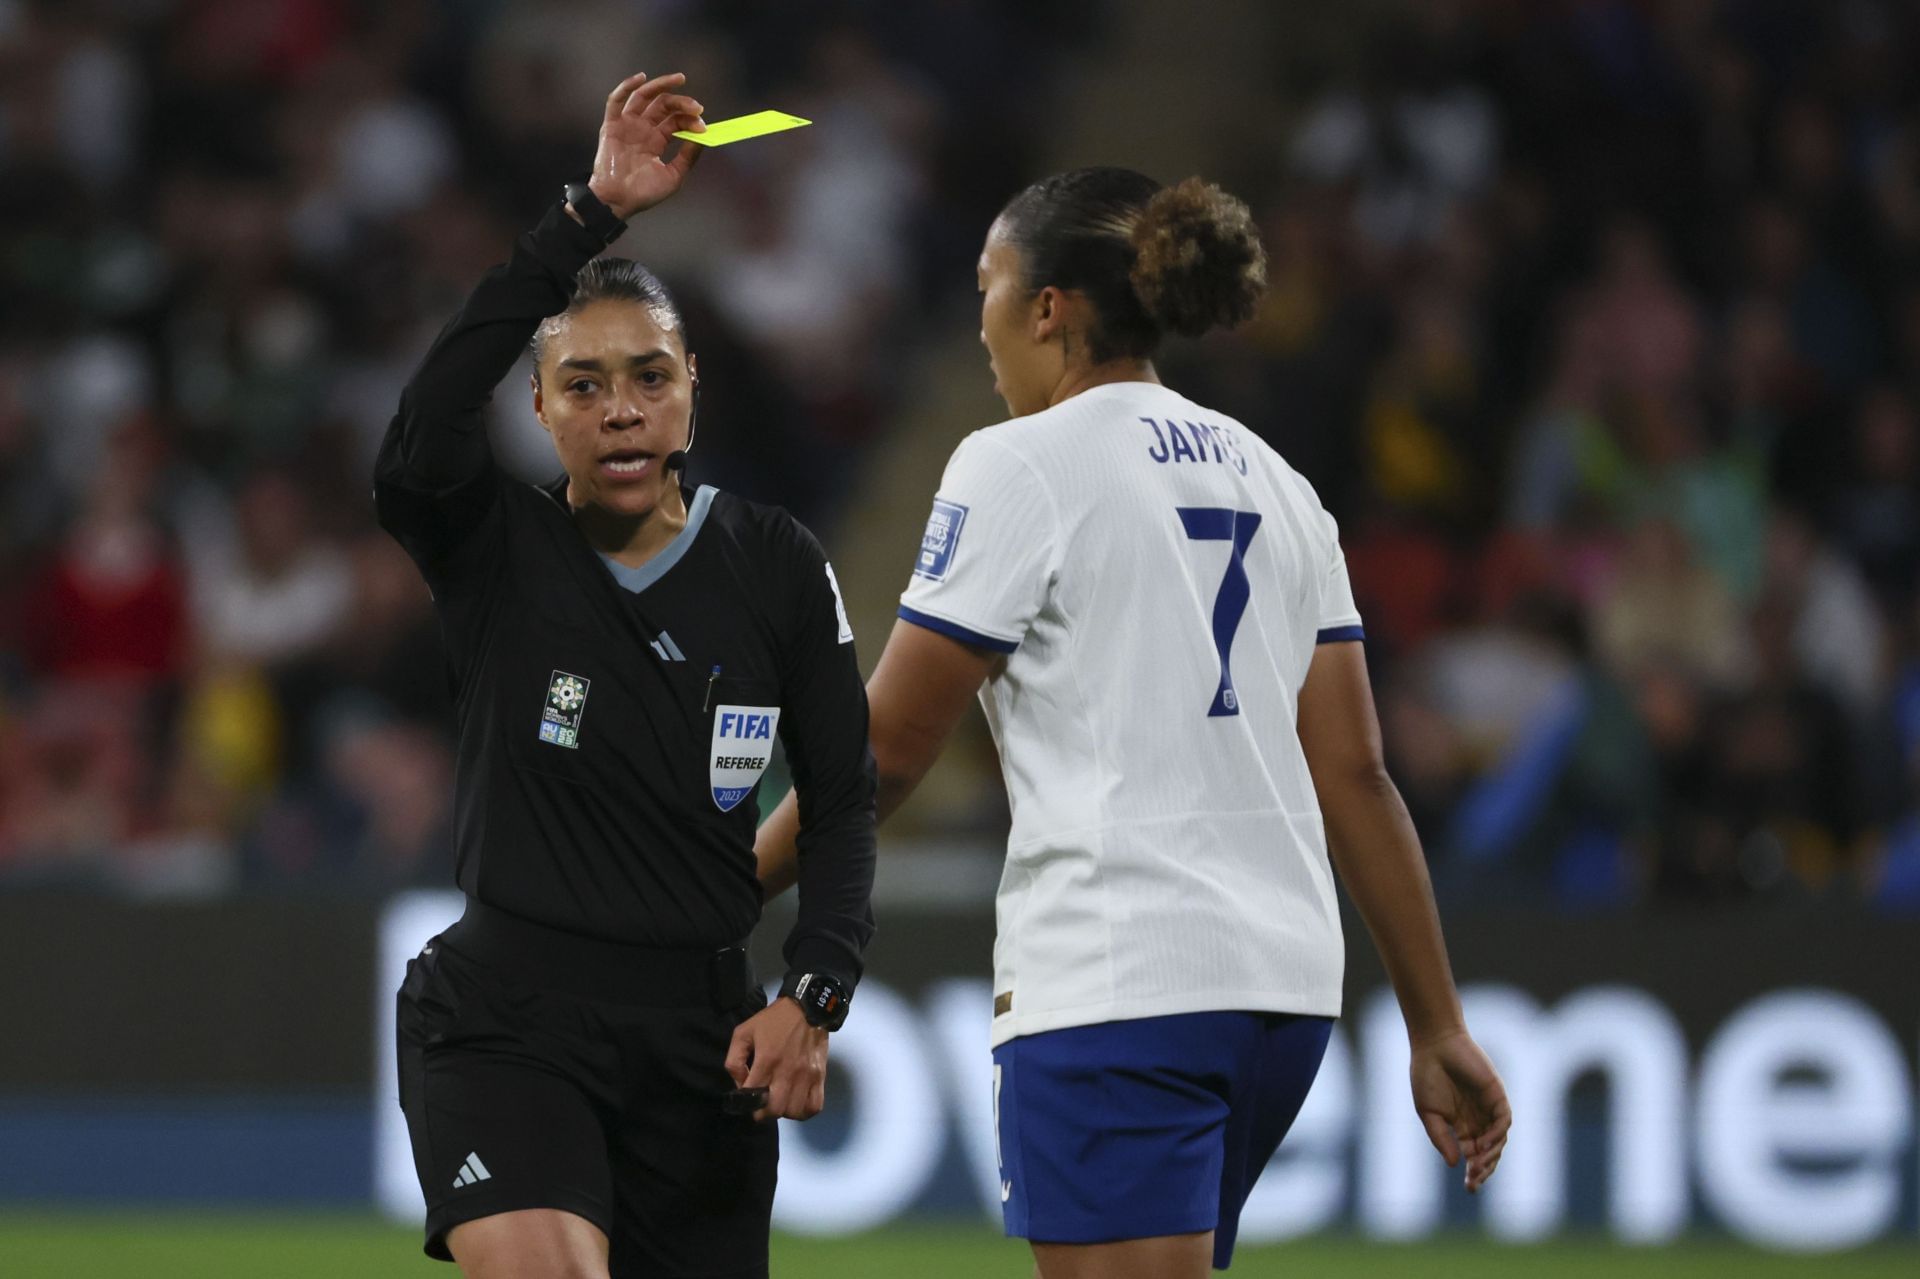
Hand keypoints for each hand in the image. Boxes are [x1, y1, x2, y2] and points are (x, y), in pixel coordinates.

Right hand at [585, 71, 705, 219]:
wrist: (618, 201)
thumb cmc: (643, 193)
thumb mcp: (673, 176)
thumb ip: (688, 157)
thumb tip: (703, 138)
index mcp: (656, 140)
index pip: (675, 121)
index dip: (690, 120)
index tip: (702, 125)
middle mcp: (642, 129)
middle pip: (663, 105)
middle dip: (681, 102)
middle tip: (696, 106)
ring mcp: (627, 125)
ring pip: (643, 97)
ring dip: (660, 85)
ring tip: (679, 79)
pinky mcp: (612, 126)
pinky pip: (616, 101)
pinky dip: (626, 87)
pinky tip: (641, 78)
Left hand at [725, 997, 827, 1122]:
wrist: (808, 1008)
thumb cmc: (774, 1020)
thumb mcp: (744, 1032)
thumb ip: (734, 1059)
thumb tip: (740, 1083)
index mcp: (767, 1060)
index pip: (753, 1096)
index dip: (746, 1102)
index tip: (747, 1098)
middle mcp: (788, 1072)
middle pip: (775, 1110)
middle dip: (764, 1112)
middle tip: (762, 1104)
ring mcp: (806, 1076)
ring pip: (794, 1111)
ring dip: (784, 1112)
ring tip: (780, 1101)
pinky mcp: (820, 1077)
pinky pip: (814, 1106)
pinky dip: (804, 1110)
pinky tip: (797, 1102)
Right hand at [1410, 1030, 1510, 1191]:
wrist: (1435, 1045)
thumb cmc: (1426, 1076)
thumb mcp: (1429, 1113)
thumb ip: (1441, 1137)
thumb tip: (1455, 1163)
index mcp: (1461, 1125)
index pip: (1473, 1155)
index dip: (1474, 1172)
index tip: (1470, 1188)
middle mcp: (1478, 1119)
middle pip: (1489, 1152)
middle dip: (1484, 1170)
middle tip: (1475, 1182)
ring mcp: (1488, 1107)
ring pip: (1499, 1139)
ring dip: (1492, 1155)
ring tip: (1479, 1166)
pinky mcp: (1497, 1095)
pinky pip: (1503, 1120)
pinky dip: (1497, 1135)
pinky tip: (1484, 1144)